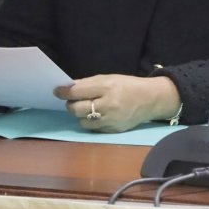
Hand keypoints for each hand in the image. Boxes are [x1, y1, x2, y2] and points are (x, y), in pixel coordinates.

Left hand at [54, 75, 180, 132]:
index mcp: (107, 87)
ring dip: (80, 115)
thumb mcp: (109, 78)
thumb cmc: (128, 86)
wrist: (151, 100)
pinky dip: (91, 122)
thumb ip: (88, 83)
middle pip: (76, 109)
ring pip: (82, 121)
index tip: (57, 91)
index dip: (64, 92)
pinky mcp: (113, 130)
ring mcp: (111, 119)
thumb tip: (67, 88)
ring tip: (88, 109)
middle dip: (71, 104)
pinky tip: (97, 116)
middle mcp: (108, 104)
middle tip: (74, 101)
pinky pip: (93, 128)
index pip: (77, 92)